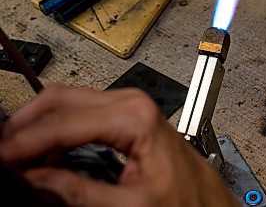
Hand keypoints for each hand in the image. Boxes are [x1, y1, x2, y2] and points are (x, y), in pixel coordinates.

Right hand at [0, 85, 238, 206]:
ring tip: (17, 156)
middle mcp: (128, 102)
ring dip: (38, 128)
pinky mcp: (125, 117)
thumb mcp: (131, 206)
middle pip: (61, 100)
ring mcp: (127, 106)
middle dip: (26, 125)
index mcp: (133, 116)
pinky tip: (43, 154)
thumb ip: (78, 192)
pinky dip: (56, 132)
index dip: (26, 141)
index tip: (3, 157)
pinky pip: (81, 115)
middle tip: (3, 152)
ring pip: (68, 104)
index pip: (64, 121)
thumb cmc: (189, 202)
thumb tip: (35, 179)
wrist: (213, 203)